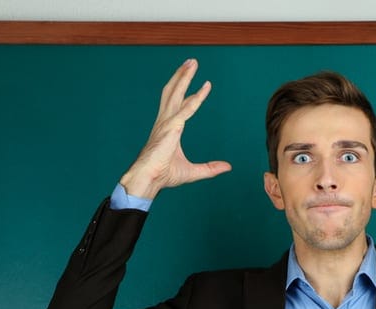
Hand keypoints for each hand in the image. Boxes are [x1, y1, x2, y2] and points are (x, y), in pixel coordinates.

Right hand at [119, 59, 231, 198]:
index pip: (180, 106)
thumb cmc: (163, 175)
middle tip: (191, 62)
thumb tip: (227, 167)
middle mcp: (165, 121)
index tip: (201, 85)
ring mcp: (166, 123)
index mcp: (168, 129)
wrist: (148, 180)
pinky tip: (205, 88)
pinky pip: (186, 110)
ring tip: (192, 63)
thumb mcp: (193, 171)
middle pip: (174, 92)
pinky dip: (196, 99)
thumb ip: (210, 168)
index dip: (190, 94)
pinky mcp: (171, 128)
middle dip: (182, 76)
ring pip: (176, 94)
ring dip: (184, 77)